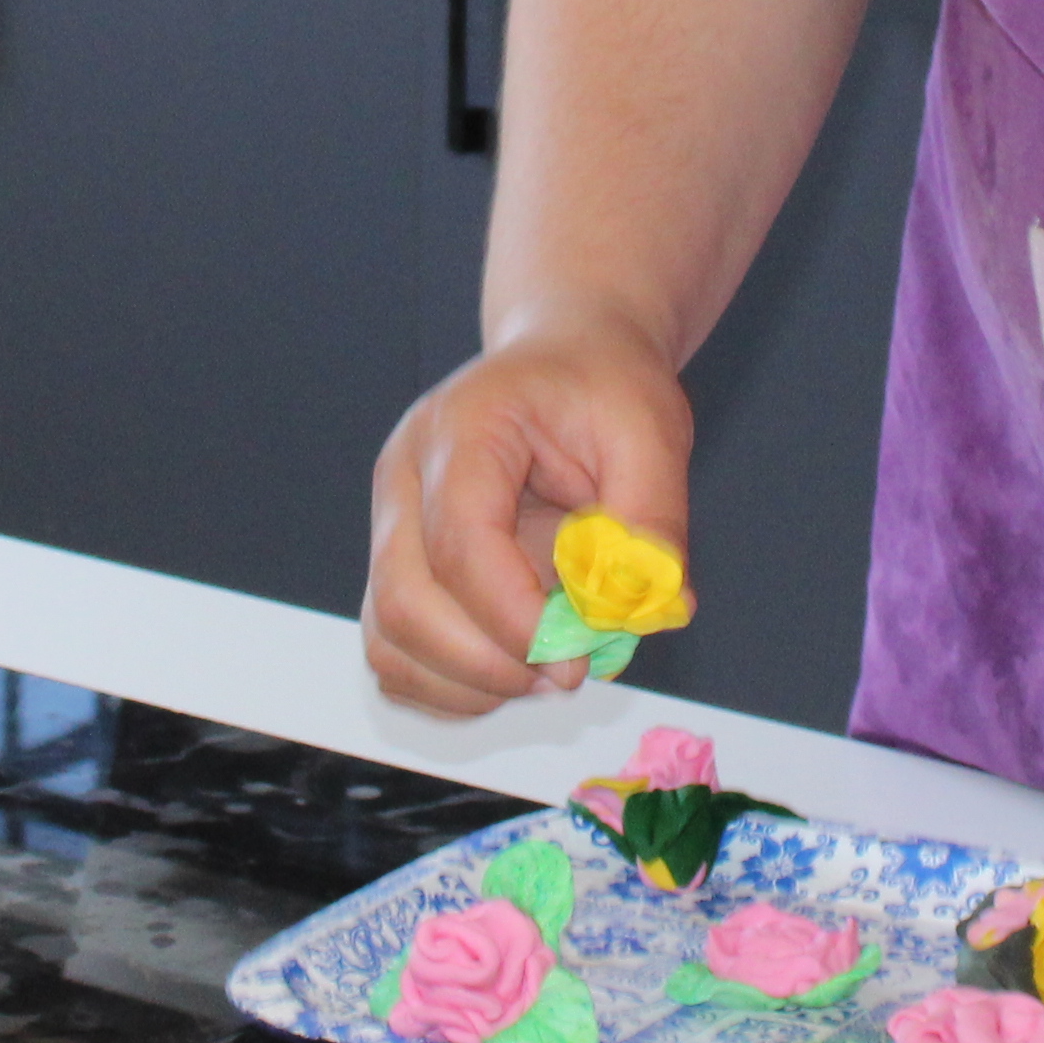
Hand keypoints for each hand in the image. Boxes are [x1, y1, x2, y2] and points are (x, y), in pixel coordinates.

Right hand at [361, 330, 692, 718]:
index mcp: (463, 429)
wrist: (565, 357)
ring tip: (544, 672)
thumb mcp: (653, 432)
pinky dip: (449, 685)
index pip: (460, 543)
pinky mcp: (399, 564)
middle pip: (405, 601)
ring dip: (467, 684)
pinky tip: (513, 670)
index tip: (578, 660)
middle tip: (567, 674)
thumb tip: (655, 609)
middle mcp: (405, 476)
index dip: (514, 619)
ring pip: (389, 640)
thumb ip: (653, 520)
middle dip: (488, 665)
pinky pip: (396, 652)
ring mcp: (391, 523)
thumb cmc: (604, 387)